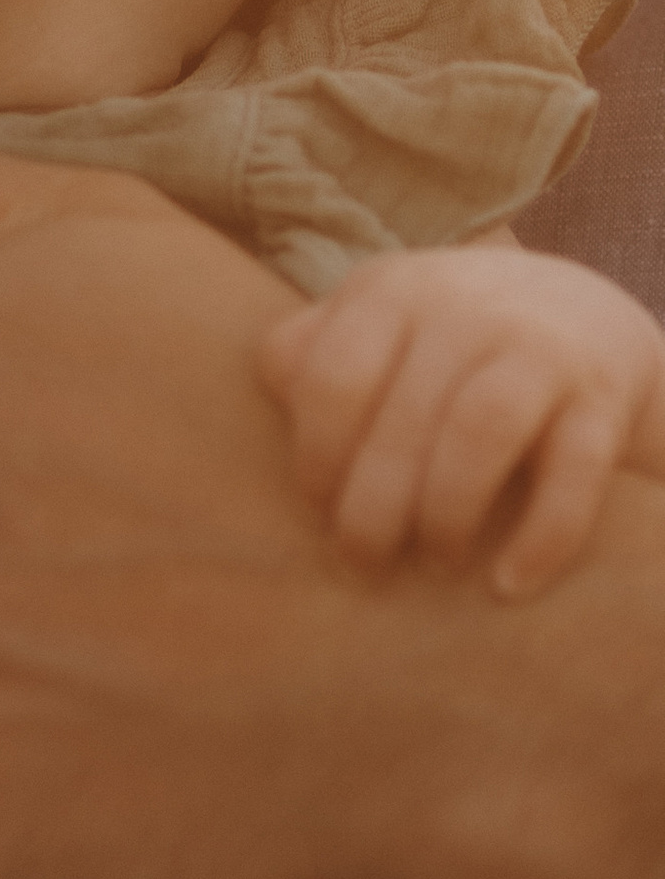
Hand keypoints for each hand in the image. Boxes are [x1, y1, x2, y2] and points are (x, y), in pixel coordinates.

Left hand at [260, 241, 664, 599]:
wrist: (589, 318)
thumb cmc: (450, 341)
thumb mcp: (382, 322)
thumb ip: (313, 349)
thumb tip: (274, 387)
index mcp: (394, 292)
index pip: (332, 379)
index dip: (317, 458)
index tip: (319, 508)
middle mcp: (468, 308)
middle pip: (402, 420)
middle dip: (373, 509)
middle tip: (365, 561)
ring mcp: (541, 347)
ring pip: (478, 432)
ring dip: (445, 514)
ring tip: (436, 564)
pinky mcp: (604, 395)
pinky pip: (573, 473)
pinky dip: (541, 537)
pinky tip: (508, 585)